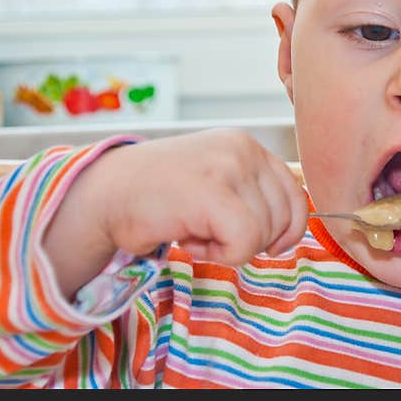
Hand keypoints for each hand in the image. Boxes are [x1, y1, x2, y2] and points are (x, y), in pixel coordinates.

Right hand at [44, 129, 308, 297]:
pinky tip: (189, 241)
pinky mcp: (212, 192)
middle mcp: (242, 149)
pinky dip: (220, 255)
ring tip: (193, 231)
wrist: (104, 194)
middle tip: (210, 232)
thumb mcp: (216, 181)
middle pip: (285, 217)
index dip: (287, 229)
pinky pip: (243, 243)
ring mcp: (228, 167)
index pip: (296, 194)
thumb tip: (289, 229)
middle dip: (253, 240)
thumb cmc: (159, 197)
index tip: (264, 244)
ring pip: (263, 234)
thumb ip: (252, 193)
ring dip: (229, 247)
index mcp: (247, 145)